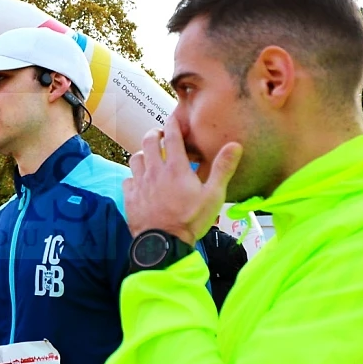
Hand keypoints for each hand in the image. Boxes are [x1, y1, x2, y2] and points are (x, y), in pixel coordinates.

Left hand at [122, 114, 241, 245]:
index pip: (172, 136)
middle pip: (149, 141)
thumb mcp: (213, 195)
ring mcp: (140, 184)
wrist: (164, 244)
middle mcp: (154, 171)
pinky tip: (140, 183)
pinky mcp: (130, 197)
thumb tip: (235, 145)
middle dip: (155, 134)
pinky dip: (133, 177)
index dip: (172, 124)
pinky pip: (127, 179)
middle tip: (161, 136)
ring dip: (143, 154)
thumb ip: (222, 168)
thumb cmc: (191, 220)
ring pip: (135, 158)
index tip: (174, 119)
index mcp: (175, 168)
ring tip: (150, 158)